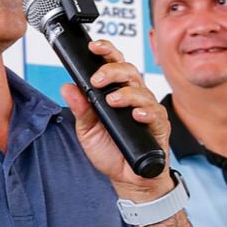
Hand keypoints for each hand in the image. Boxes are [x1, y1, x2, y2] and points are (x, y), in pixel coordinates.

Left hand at [59, 40, 171, 199]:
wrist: (127, 178)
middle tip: (97, 80)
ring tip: (112, 101)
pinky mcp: (159, 126)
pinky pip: (156, 113)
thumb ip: (80, 109)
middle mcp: (133, 97)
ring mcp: (148, 110)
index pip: (113, 64)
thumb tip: (67, 87)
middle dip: (112, 71)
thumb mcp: (88, 131)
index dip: (106, 51)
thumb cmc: (110, 152)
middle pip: (129, 71)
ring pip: (141, 91)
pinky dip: (145, 112)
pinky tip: (136, 115)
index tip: (93, 47)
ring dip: (126, 93)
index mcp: (116, 92)